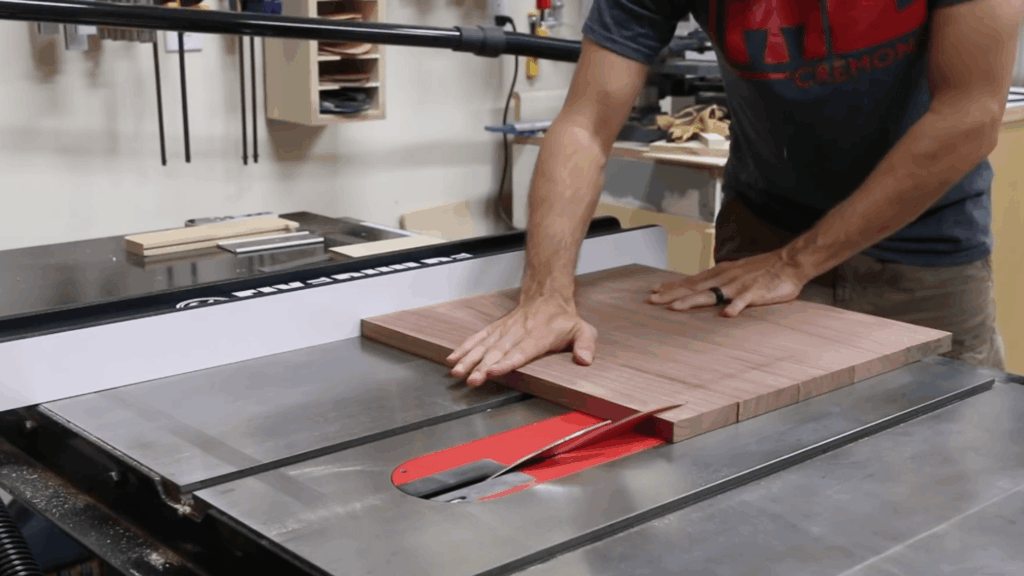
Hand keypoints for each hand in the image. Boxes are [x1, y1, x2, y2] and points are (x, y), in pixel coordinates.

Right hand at [446, 296, 597, 386]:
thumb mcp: (583, 330)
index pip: (521, 351)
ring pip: (485, 346)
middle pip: (498, 352)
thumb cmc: (564, 319)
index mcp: (539, 336)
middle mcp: (518, 333)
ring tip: (457, 372)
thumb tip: (585, 360)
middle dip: (482, 366)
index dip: (506, 362)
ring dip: (469, 359)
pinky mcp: (496, 329)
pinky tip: (453, 358)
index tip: (493, 371)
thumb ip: (586, 345)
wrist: (547, 296)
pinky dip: (464, 347)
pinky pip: (478, 338)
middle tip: (471, 380)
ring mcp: (505, 330)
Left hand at [647, 250, 811, 316]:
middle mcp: (724, 278)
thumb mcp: (735, 271)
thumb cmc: (763, 269)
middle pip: (693, 287)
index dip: (672, 286)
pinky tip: (725, 315)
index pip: (690, 280)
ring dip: (692, 300)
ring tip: (675, 308)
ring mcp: (738, 286)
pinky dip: (734, 307)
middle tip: (652, 300)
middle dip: (671, 294)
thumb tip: (704, 285)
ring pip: (711, 294)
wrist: (789, 263)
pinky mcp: (754, 293)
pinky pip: (742, 301)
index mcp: (719, 274)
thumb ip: (719, 279)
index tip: (654, 290)